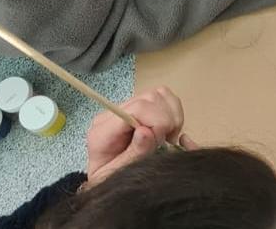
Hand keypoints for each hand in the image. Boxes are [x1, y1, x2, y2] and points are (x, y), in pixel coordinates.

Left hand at [85, 87, 199, 187]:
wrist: (106, 181)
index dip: (157, 121)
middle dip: (165, 120)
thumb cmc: (110, 181)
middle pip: (150, 98)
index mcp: (103, 131)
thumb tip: (146, 131)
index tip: (162, 140)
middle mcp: (113, 114)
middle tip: (166, 141)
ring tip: (167, 136)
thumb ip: (133, 154)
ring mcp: (126, 108)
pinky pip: (162, 96)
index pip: (137, 108)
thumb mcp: (118, 175)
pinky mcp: (139, 108)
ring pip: (159, 94)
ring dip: (171, 115)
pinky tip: (168, 130)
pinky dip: (172, 111)